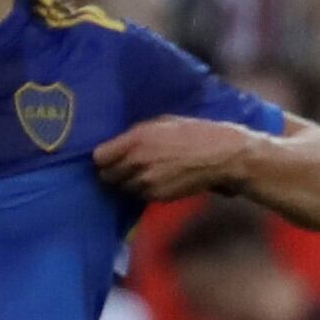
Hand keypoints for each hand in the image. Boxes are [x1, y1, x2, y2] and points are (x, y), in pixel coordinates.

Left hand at [95, 116, 261, 201]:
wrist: (220, 156)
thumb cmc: (194, 132)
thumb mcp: (162, 123)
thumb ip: (136, 135)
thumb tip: (118, 144)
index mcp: (136, 140)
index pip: (99, 157)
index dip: (104, 157)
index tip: (109, 156)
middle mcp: (137, 162)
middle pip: (107, 176)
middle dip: (114, 171)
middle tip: (125, 166)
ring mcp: (147, 182)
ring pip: (123, 188)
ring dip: (129, 182)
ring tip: (146, 172)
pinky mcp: (157, 197)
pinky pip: (139, 195)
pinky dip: (144, 190)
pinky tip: (158, 180)